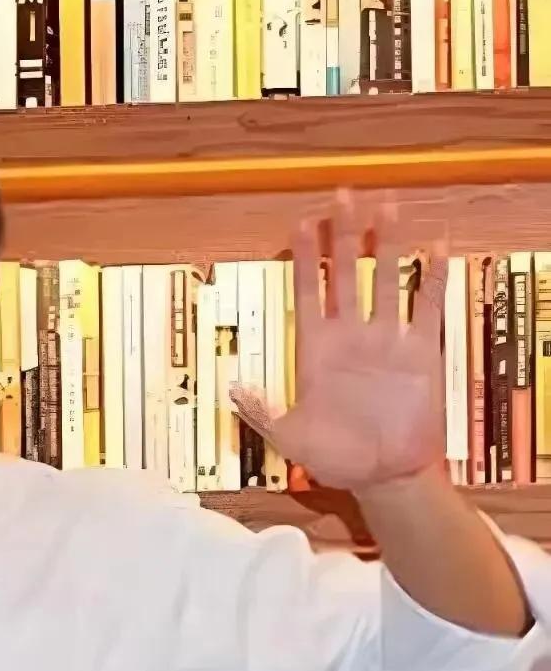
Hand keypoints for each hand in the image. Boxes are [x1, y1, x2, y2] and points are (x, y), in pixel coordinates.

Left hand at [230, 191, 445, 492]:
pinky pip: (427, 307)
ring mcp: (385, 340)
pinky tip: (437, 247)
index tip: (300, 221)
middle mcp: (350, 335)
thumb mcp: (288, 437)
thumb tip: (232, 389)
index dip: (303, 256)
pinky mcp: (421, 352)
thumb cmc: (335, 460)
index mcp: (315, 349)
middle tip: (342, 193)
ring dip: (385, 244)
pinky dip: (432, 278)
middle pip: (345, 271)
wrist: (384, 477)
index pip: (307, 289)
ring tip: (386, 206)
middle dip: (342, 233)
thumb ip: (261, 412)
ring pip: (384, 279)